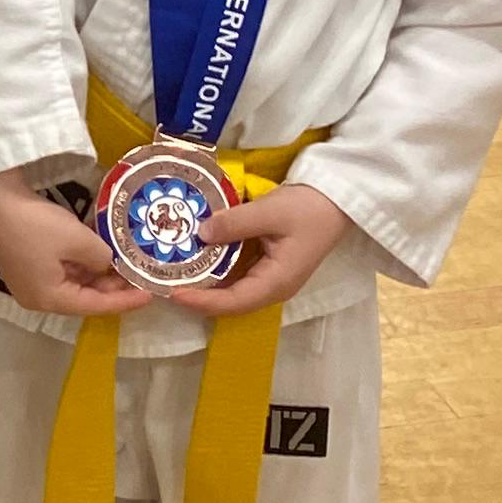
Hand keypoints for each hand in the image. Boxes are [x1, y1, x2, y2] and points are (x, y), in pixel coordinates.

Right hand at [0, 173, 144, 318]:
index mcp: (48, 299)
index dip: (125, 300)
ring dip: (97, 274)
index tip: (150, 294)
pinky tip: (99, 252)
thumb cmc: (36, 223)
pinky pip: (61, 271)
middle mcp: (37, 297)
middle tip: (139, 276)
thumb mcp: (79, 240)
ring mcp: (29, 281)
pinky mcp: (26, 264)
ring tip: (124, 264)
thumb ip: (102, 258)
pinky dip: (81, 264)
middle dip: (112, 286)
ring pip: (73, 283)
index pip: (95, 306)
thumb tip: (107, 264)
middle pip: (83, 297)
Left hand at [183, 178, 347, 315]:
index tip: (172, 292)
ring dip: (205, 281)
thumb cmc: (308, 208)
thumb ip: (234, 224)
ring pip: (231, 287)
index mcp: (275, 283)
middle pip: (229, 300)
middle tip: (164, 281)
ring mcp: (271, 277)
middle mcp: (272, 287)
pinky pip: (237, 272)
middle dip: (197, 294)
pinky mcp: (268, 264)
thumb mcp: (270, 212)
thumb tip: (200, 233)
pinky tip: (197, 254)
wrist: (337, 200)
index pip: (232, 302)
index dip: (201, 301)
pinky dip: (217, 266)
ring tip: (173, 270)